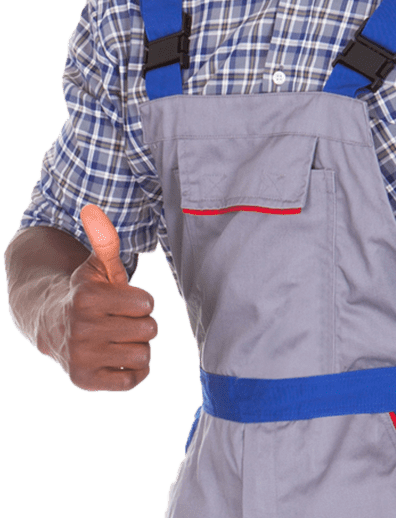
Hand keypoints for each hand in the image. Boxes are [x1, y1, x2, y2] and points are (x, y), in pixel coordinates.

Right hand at [55, 204, 158, 392]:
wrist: (52, 326)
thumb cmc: (86, 294)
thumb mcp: (96, 267)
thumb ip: (105, 242)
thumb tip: (94, 210)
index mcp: (87, 298)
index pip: (146, 303)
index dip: (140, 300)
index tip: (125, 300)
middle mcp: (81, 329)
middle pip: (148, 330)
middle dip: (140, 323)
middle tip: (121, 320)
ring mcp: (82, 358)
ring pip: (143, 356)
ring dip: (137, 347)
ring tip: (119, 338)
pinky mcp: (85, 380)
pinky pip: (132, 380)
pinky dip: (132, 371)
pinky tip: (118, 357)